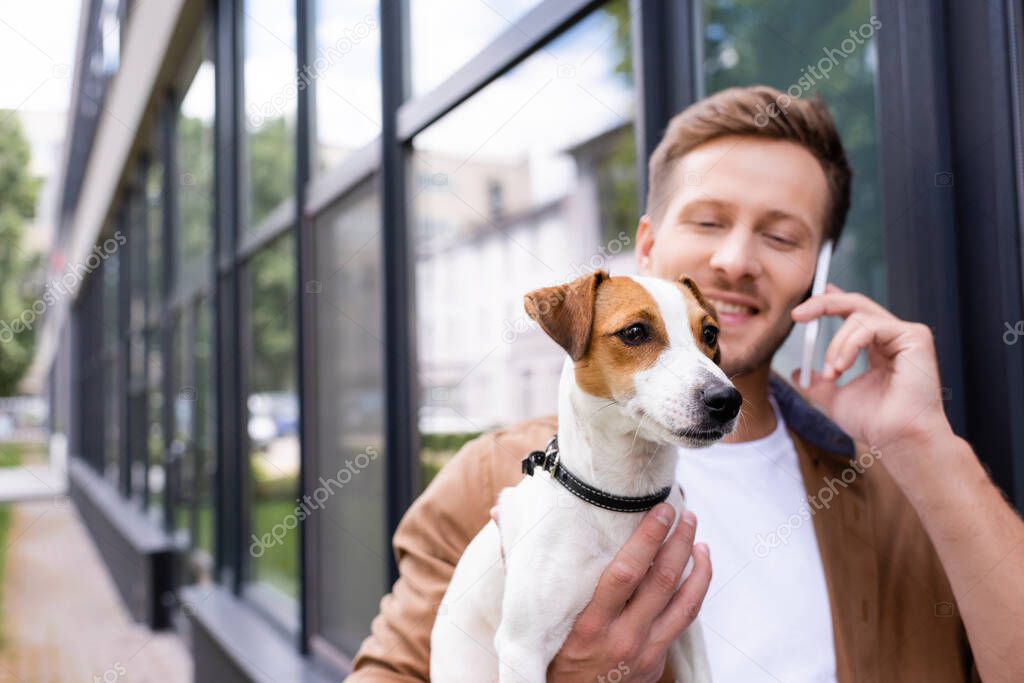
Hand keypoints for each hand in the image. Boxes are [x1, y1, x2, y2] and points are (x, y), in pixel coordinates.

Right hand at [546, 503, 710, 681]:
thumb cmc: (549, 659)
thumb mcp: (536, 622)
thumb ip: (529, 571)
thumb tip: (500, 514)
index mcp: (590, 626)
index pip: (626, 573)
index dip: (647, 539)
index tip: (659, 512)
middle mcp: (623, 639)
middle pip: (663, 582)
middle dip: (678, 542)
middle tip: (684, 515)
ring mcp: (645, 654)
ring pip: (685, 604)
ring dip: (698, 567)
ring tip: (698, 539)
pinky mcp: (657, 663)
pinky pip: (682, 622)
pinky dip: (694, 592)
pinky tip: (696, 573)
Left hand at [790, 284, 954, 458]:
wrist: (897, 439)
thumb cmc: (876, 424)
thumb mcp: (836, 399)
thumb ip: (818, 384)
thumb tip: (799, 373)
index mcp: (878, 347)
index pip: (853, 313)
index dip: (830, 301)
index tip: (803, 309)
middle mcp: (893, 338)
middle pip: (855, 303)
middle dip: (823, 304)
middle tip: (797, 315)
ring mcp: (906, 336)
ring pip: (858, 316)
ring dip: (836, 345)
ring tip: (831, 374)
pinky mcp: (915, 338)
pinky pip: (871, 326)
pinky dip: (849, 345)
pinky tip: (842, 368)